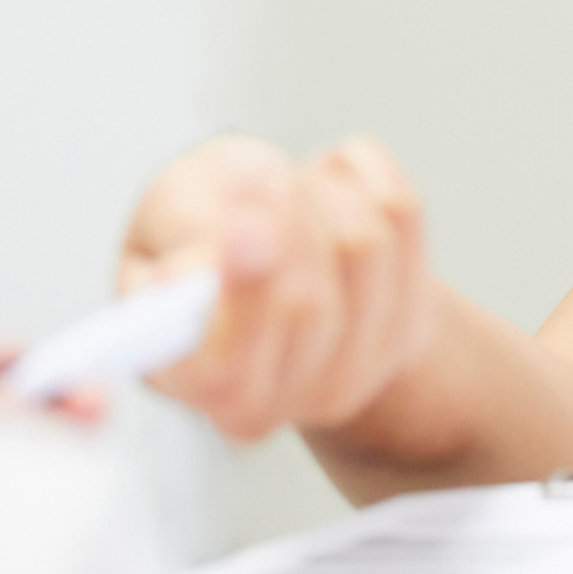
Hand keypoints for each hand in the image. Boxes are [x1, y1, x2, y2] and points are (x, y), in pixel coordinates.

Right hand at [119, 132, 442, 440]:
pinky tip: (331, 176)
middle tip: (268, 177)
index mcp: (207, 386)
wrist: (272, 235)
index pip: (231, 367)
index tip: (245, 224)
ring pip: (364, 247)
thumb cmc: (196, 227)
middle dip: (284, 220)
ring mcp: (360, 371)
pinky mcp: (413, 325)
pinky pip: (402, 215)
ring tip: (289, 182)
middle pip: (307, 304)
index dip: (243, 291)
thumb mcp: (159, 223)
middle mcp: (286, 399)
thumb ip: (178, 237)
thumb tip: (208, 261)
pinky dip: (363, 174)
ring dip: (321, 190)